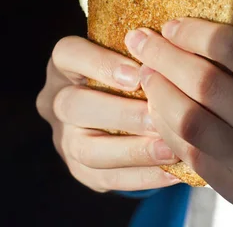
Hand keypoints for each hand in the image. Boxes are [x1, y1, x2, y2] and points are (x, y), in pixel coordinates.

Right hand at [36, 36, 180, 191]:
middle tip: (160, 117)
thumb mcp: (134, 56)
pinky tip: (173, 171)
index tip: (138, 75)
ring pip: (85, 149)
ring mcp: (64, 139)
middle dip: (122, 113)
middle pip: (73, 105)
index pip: (68, 53)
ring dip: (133, 150)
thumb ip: (147, 54)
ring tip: (171, 149)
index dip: (101, 64)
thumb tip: (177, 54)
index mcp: (66, 64)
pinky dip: (143, 176)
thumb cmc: (137, 72)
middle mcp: (56, 100)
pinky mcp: (80, 170)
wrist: (129, 114)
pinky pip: (106, 178)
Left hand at [124, 19, 232, 225]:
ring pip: (186, 119)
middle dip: (163, 55)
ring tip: (145, 73)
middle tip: (141, 38)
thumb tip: (202, 47)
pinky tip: (159, 109)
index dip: (195, 31)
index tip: (173, 23)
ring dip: (157, 91)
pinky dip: (167, 126)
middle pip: (203, 81)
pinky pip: (189, 152)